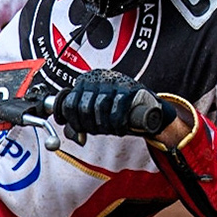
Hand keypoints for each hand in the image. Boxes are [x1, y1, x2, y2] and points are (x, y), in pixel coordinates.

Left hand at [54, 69, 172, 136]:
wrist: (147, 107)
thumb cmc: (116, 111)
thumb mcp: (95, 116)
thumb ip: (79, 126)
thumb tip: (78, 139)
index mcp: (84, 82)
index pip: (69, 103)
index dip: (72, 121)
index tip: (81, 130)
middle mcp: (97, 77)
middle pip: (83, 107)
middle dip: (90, 126)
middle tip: (100, 131)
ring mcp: (114, 81)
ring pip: (99, 108)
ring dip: (104, 126)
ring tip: (111, 130)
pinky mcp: (129, 88)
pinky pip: (117, 110)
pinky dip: (117, 125)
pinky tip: (120, 129)